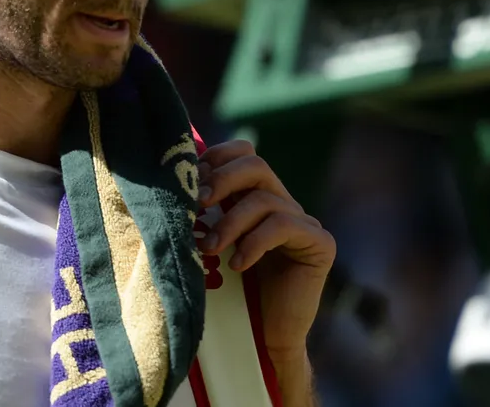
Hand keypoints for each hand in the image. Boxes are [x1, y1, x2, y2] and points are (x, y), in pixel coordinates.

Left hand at [196, 140, 335, 368]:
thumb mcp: (206, 242)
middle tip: (197, 205)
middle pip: (255, 165)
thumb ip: (199, 213)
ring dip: (230, 222)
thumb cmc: (226, 291)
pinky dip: (254, 242)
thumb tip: (170, 181)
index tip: (190, 181)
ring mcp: (304, 221)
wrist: (260, 336)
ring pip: (265, 198)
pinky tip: (237, 264)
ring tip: (209, 249)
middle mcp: (282, 202)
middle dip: (220, 181)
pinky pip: (285, 225)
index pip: (243, 153)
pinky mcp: (320, 243)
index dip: (216, 158)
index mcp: (253, 196)